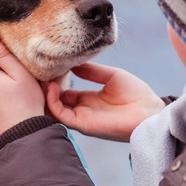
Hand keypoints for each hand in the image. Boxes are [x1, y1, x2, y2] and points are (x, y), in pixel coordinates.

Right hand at [45, 62, 164, 141]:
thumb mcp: (111, 76)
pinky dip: (52, 102)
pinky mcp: (83, 124)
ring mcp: (81, 118)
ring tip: (41, 78)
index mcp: (89, 99)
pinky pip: (61, 115)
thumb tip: (72, 62)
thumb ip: (91, 70)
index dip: (54, 81)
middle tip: (36, 73)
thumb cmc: (136, 95)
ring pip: (54, 109)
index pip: (64, 92)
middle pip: (55, 101)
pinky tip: (51, 87)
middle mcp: (83, 110)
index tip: (46, 67)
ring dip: (45, 94)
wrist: (149, 111)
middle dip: (45, 89)